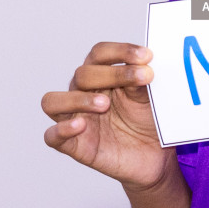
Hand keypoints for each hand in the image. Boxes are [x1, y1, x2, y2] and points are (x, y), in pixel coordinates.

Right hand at [42, 42, 170, 190]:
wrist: (156, 156)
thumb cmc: (148, 120)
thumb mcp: (150, 97)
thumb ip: (142, 80)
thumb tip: (143, 64)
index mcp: (102, 75)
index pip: (100, 54)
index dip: (121, 51)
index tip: (146, 56)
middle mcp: (83, 93)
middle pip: (82, 74)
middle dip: (113, 74)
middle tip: (143, 78)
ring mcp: (76, 118)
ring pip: (53, 102)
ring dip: (78, 99)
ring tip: (104, 104)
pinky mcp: (74, 145)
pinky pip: (52, 136)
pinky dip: (62, 129)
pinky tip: (79, 124)